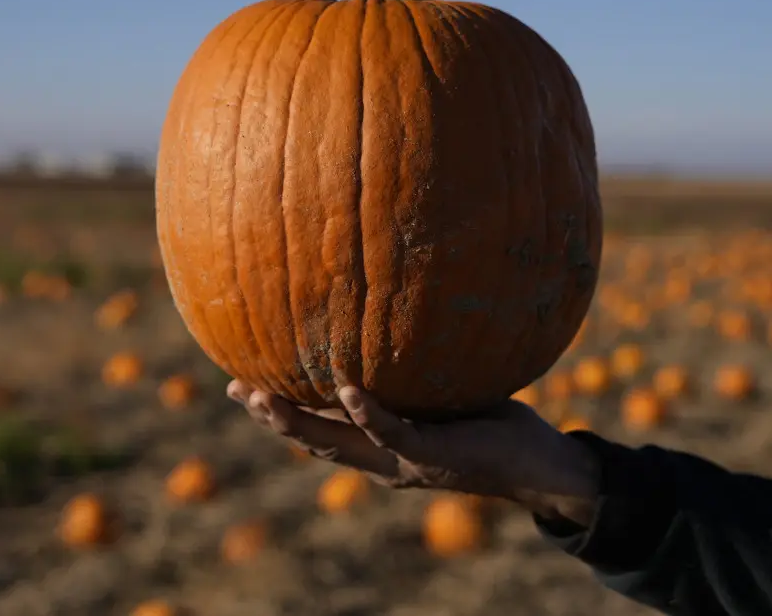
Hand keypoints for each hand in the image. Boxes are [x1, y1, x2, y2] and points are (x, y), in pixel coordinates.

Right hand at [226, 381, 600, 525]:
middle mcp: (381, 460)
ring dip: (296, 424)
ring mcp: (402, 462)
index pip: (319, 426)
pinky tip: (346, 389)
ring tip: (262, 396)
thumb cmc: (494, 421)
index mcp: (380, 444)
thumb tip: (399, 304)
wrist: (538, 466)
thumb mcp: (443, 389)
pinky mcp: (430, 455)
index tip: (238, 383)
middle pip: (311, 440)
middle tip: (233, 388)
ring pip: (335, 445)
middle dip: (271, 418)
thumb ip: (415, 363)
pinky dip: (366, 412)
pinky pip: (390, 432)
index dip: (278, 409)